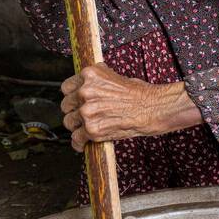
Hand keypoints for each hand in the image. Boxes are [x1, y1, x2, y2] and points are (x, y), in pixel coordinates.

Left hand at [60, 64, 200, 150]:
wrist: (152, 108)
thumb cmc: (138, 93)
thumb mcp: (114, 76)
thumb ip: (96, 81)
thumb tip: (85, 85)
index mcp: (89, 75)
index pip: (66, 87)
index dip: (71, 96)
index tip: (75, 102)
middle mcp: (85, 92)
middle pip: (66, 106)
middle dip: (74, 112)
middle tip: (83, 116)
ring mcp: (87, 111)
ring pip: (69, 122)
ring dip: (76, 127)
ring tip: (85, 128)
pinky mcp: (92, 129)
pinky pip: (76, 138)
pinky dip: (79, 143)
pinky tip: (82, 143)